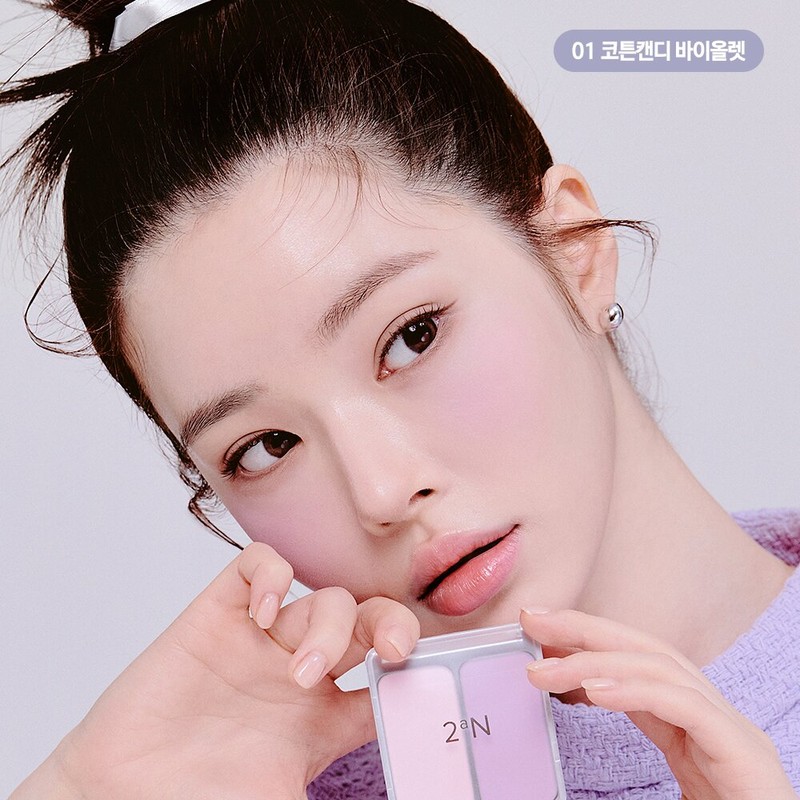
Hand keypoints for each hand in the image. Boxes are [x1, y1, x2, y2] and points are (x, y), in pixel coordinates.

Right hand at [12, 543, 419, 799]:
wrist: (114, 795)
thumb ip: (326, 798)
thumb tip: (400, 799)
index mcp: (325, 720)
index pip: (390, 677)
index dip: (415, 669)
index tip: (424, 677)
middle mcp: (301, 672)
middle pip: (370, 622)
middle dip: (392, 624)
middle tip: (391, 650)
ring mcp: (261, 641)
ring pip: (324, 595)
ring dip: (328, 623)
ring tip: (302, 671)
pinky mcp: (217, 615)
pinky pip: (257, 565)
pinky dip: (270, 575)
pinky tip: (263, 613)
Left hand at [522, 608, 796, 799]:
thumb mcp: (671, 771)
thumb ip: (636, 728)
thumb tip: (580, 696)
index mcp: (691, 717)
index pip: (634, 659)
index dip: (586, 639)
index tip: (539, 630)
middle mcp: (711, 712)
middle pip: (644, 648)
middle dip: (585, 629)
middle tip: (532, 620)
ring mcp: (730, 728)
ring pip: (660, 668)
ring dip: (595, 660)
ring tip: (546, 667)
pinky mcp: (741, 751)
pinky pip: (683, 706)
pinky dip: (635, 690)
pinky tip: (594, 689)